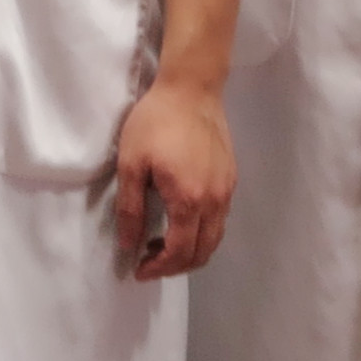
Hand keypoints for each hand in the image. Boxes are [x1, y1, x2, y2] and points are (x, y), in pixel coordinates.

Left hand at [112, 74, 233, 280]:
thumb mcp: (131, 164)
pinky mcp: (231, 179)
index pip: (179, 251)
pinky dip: (202, 233)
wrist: (192, 89)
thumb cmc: (155, 123)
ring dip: (190, 251)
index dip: (159, 268)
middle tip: (149, 262)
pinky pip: (220, 219)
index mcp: (189, 199)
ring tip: (162, 245)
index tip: (139, 271)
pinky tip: (181, 221)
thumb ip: (130, 208)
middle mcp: (215, 201)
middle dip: (175, 267)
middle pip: (202, 253)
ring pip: (215, 238)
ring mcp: (227, 191)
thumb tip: (129, 244)